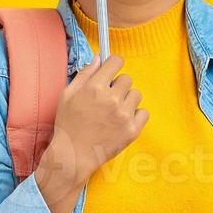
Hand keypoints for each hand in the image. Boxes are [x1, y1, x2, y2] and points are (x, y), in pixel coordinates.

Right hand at [43, 54, 148, 184]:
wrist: (73, 155)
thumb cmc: (68, 124)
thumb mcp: (67, 94)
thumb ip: (84, 74)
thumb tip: (99, 58)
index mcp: (95, 87)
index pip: (116, 61)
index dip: (113, 65)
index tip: (111, 71)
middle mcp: (112, 99)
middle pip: (127, 78)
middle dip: (118, 85)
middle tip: (107, 98)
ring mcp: (124, 115)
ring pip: (136, 95)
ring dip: (127, 100)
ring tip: (114, 111)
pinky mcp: (133, 130)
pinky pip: (144, 112)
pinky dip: (136, 115)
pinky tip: (122, 120)